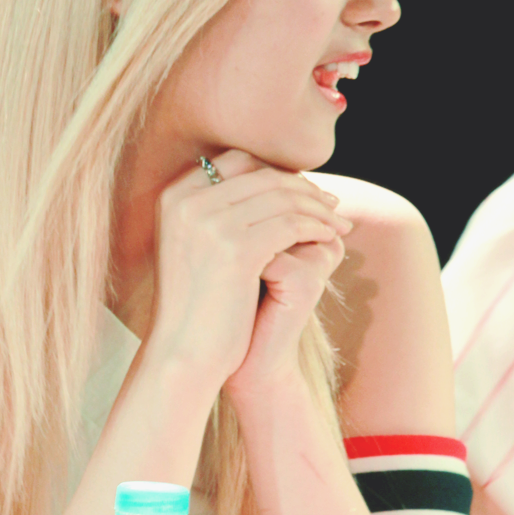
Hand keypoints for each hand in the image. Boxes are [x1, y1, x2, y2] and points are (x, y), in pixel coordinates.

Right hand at [147, 150, 350, 392]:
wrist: (182, 353)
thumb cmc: (194, 306)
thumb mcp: (194, 246)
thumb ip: (216, 212)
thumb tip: (265, 183)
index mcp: (174, 196)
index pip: (235, 161)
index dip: (274, 171)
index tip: (302, 189)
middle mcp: (187, 201)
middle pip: (262, 174)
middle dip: (303, 187)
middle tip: (331, 203)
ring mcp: (210, 223)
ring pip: (282, 196)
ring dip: (318, 207)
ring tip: (339, 222)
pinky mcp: (236, 248)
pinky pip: (291, 224)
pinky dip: (317, 227)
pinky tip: (330, 238)